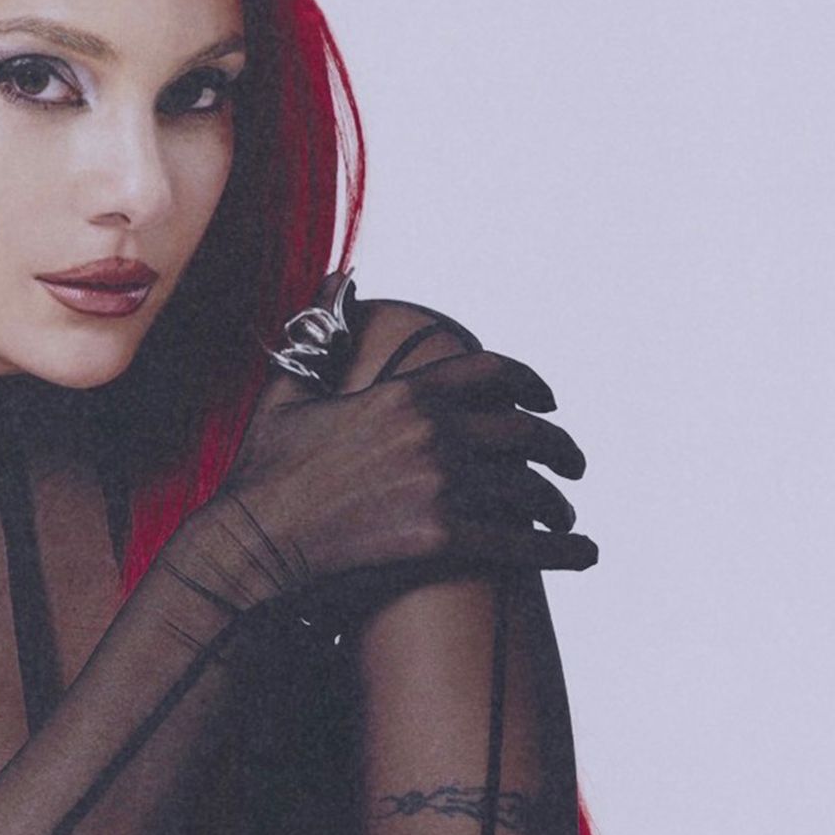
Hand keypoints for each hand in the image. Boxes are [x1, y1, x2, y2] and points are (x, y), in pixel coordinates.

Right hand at [198, 324, 591, 610]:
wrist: (251, 547)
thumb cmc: (263, 478)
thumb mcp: (287, 395)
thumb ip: (319, 338)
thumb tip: (335, 281)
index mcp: (406, 394)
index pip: (494, 373)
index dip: (533, 385)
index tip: (550, 401)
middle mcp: (433, 433)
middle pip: (525, 432)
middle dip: (558, 449)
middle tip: (573, 467)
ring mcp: (442, 486)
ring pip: (529, 488)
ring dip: (558, 503)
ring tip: (566, 516)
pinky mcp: (443, 540)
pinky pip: (522, 543)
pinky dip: (562, 549)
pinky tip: (583, 553)